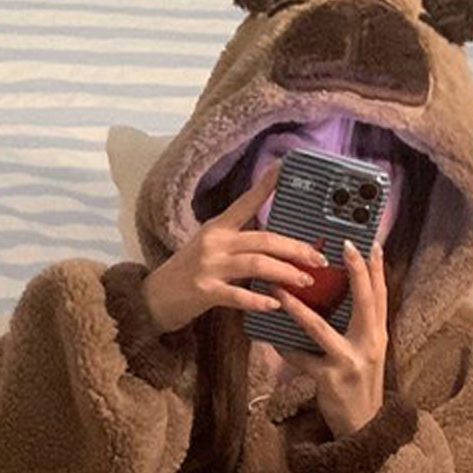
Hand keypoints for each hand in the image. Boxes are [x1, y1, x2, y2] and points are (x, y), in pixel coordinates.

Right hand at [140, 163, 327, 334]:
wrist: (153, 298)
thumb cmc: (187, 275)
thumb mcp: (211, 249)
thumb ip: (238, 243)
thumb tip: (273, 243)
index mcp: (218, 227)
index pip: (246, 202)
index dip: (267, 185)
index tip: (286, 167)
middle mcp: (214, 242)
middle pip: (263, 238)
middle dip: (295, 248)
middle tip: (319, 259)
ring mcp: (208, 266)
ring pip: (256, 263)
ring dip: (285, 272)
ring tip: (305, 281)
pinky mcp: (204, 291)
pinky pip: (237, 294)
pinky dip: (258, 299)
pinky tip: (275, 304)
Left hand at [271, 236, 386, 438]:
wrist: (363, 426)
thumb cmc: (359, 384)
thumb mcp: (367, 353)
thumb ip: (357, 326)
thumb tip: (336, 296)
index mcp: (378, 336)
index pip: (381, 296)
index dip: (378, 269)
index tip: (372, 243)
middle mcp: (369, 346)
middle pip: (364, 302)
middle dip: (356, 272)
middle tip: (343, 245)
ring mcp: (349, 362)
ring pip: (321, 328)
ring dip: (298, 307)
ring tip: (281, 288)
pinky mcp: (329, 379)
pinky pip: (301, 359)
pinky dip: (285, 348)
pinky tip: (272, 337)